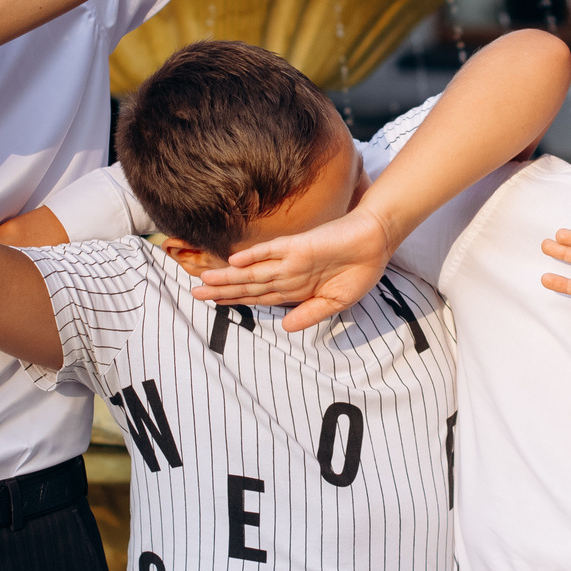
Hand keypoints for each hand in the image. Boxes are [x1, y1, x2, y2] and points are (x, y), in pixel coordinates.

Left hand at [194, 206, 397, 332]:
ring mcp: (292, 259)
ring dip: (229, 277)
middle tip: (194, 294)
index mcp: (295, 288)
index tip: (213, 303)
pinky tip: (235, 260)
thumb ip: (310, 314)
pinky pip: (273, 250)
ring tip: (204, 281)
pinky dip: (255, 255)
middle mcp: (288, 273)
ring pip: (254, 271)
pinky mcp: (300, 246)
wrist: (376, 243)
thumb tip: (286, 328)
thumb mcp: (336, 302)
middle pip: (249, 285)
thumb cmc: (359, 270)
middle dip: (222, 291)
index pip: (258, 296)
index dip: (235, 300)